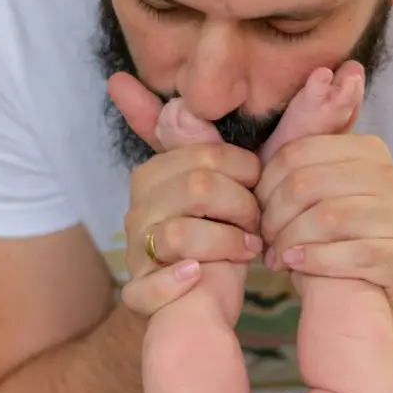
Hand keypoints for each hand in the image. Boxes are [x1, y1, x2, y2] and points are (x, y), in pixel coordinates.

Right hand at [108, 73, 262, 315]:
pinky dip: (175, 281)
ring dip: (225, 243)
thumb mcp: (236, 186)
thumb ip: (234, 139)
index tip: (256, 180)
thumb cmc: (228, 240)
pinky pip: (148, 284)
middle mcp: (139, 206)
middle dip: (242, 204)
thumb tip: (253, 86)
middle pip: (198, 184)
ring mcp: (135, 249)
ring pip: (178, 231)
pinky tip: (198, 276)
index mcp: (158, 172)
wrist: (212, 307)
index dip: (241, 167)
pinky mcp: (138, 291)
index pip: (202, 150)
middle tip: (256, 221)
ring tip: (246, 249)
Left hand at [256, 132, 392, 303]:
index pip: (298, 152)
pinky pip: (353, 253)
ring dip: (290, 240)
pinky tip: (297, 265)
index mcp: (368, 149)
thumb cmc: (329, 234)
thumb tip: (288, 115)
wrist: (364, 287)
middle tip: (264, 240)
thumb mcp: (314, 188)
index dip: (265, 184)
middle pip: (308, 184)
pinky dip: (315, 260)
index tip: (255, 210)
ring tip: (277, 256)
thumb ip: (299, 154)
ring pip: (329, 218)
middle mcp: (392, 176)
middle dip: (274, 216)